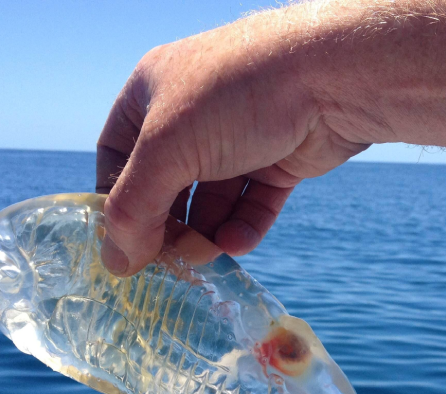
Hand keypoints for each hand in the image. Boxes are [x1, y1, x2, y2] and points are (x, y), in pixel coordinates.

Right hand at [96, 9, 370, 275]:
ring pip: (212, 202)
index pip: (117, 156)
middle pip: (165, 186)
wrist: (330, 77)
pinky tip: (237, 245)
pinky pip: (252, 205)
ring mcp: (238, 138)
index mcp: (152, 94)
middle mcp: (192, 115)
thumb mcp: (166, 150)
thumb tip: (117, 264)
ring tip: (207, 257)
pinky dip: (243, 228)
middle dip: (166, 227)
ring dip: (206, 234)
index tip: (121, 245)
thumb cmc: (235, 96)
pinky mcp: (279, 160)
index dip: (115, 202)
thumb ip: (133, 208)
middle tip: (168, 263)